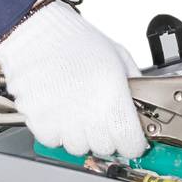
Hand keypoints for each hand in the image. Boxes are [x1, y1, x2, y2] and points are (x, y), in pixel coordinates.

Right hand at [0, 0, 145, 159]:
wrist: (38, 32)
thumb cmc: (76, 40)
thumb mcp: (118, 56)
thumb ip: (135, 85)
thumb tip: (144, 107)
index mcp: (113, 97)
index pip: (131, 146)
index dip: (132, 141)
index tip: (129, 136)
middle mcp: (89, 114)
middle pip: (105, 148)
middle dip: (106, 135)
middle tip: (100, 115)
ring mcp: (63, 121)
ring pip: (79, 147)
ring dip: (81, 135)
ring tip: (76, 109)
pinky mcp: (40, 122)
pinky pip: (54, 140)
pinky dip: (56, 130)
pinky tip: (59, 109)